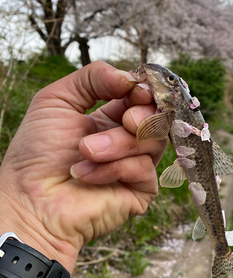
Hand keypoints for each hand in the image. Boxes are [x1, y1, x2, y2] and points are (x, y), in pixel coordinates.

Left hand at [0, 61, 165, 272]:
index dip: (145, 90)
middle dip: (140, 115)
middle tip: (123, 121)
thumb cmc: (37, 153)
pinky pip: (144, 169)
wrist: (31, 199)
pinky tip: (85, 175)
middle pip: (156, 116)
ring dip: (117, 144)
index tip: (135, 90)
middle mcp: (127, 140)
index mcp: (110, 118)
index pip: (142, 97)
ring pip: (152, 141)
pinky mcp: (140, 190)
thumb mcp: (56, 100)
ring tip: (85, 152)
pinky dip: (113, 169)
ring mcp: (136, 165)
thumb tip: (130, 78)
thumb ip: (93, 78)